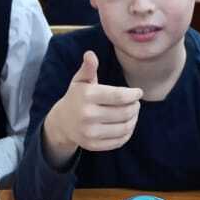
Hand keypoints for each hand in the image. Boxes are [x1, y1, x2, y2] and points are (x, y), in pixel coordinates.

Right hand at [43, 49, 141, 165]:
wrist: (61, 123)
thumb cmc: (76, 97)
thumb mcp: (80, 80)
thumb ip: (88, 68)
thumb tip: (90, 54)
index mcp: (87, 96)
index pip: (119, 96)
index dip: (133, 94)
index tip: (138, 93)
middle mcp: (87, 115)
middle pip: (124, 112)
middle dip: (135, 107)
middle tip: (136, 103)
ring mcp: (90, 132)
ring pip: (124, 127)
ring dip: (134, 120)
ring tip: (133, 113)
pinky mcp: (93, 145)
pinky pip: (119, 141)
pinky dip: (127, 133)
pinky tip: (127, 125)